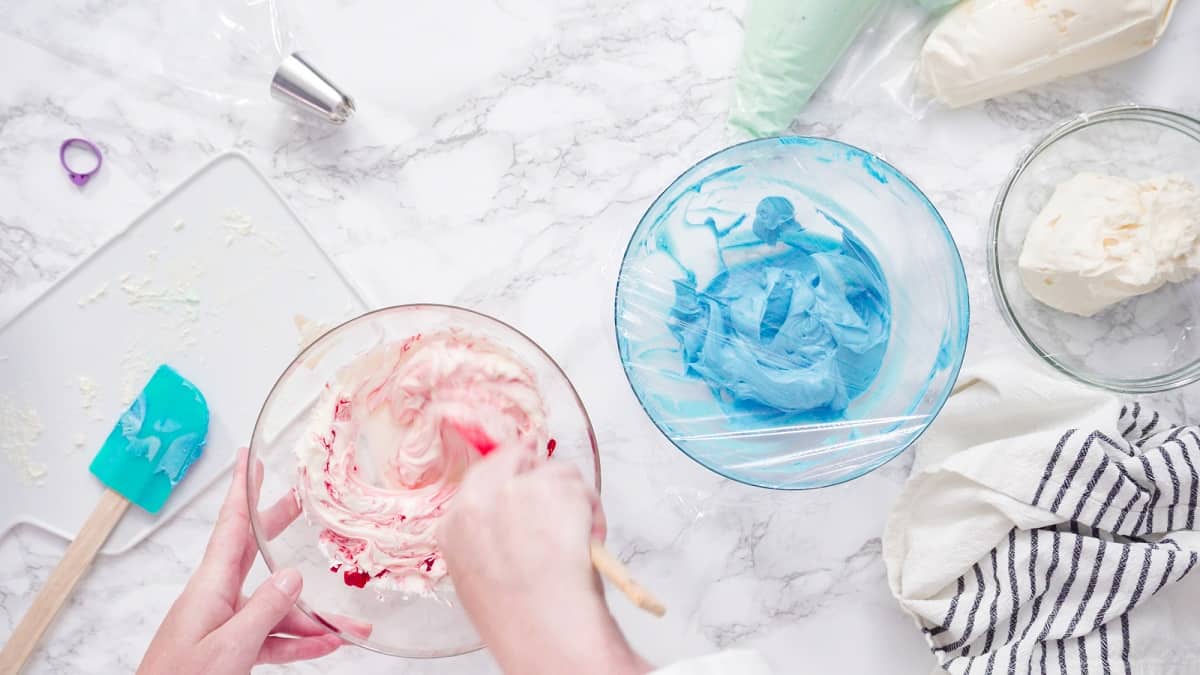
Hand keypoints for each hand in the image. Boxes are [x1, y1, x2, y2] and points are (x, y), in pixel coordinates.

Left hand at [138, 448, 349, 673]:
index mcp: (210, 586)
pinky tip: (327, 645)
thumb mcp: (229, 647)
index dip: (242, 490)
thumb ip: (264, 610)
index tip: (250, 459)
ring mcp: (225, 623)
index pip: (231, 527)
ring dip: (312, 617)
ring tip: (352, 628)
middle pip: (255, 554)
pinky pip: (271, 636)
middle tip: (300, 501)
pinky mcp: (230, 648)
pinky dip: (299, 641)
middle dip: (279, 527)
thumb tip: (294, 576)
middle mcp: (218, 598)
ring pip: (275, 608)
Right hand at [438, 447, 649, 674]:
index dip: (512, 481)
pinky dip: (591, 507)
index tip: (531, 489)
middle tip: (564, 503)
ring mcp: (514, 488)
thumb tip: (519, 524)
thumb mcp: (481, 578)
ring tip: (580, 539)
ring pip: (552, 471)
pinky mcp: (550, 486)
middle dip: (541, 476)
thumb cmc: (521, 621)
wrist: (544, 632)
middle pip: (513, 458)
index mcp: (453, 528)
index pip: (480, 480)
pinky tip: (589, 539)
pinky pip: (577, 481)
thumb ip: (489, 539)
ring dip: (572, 499)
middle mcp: (477, 500)